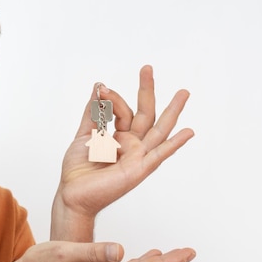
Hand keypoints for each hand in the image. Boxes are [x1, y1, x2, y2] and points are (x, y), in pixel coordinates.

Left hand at [53, 65, 193, 231]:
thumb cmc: (78, 169)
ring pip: (158, 130)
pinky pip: (160, 155)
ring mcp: (138, 155)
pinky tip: (188, 132)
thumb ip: (93, 112)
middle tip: (147, 68)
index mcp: (119, 135)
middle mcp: (132, 143)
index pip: (122, 109)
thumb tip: (98, 86)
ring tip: (183, 93)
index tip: (100, 88)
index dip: (113, 97)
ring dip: (172, 111)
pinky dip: (174, 144)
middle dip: (146, 90)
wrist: (72, 194)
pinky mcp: (140, 169)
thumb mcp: (84, 134)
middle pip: (145, 113)